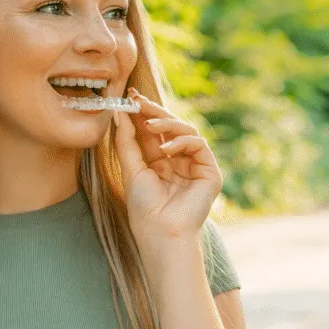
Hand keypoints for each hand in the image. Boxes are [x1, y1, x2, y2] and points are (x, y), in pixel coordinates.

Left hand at [111, 87, 223, 240]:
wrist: (160, 232)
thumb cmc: (144, 207)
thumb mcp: (131, 168)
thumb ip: (127, 140)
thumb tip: (119, 112)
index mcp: (159, 161)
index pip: (152, 130)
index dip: (142, 112)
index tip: (129, 96)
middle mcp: (178, 160)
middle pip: (169, 126)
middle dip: (154, 110)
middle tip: (138, 99)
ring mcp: (195, 165)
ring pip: (185, 130)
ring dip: (166, 122)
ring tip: (148, 123)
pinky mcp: (209, 171)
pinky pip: (198, 144)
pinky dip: (181, 141)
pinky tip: (165, 149)